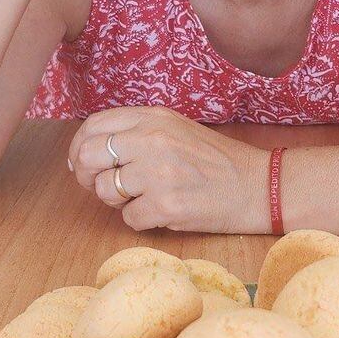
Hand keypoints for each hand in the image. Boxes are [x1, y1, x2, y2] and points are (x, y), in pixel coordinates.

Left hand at [67, 106, 269, 233]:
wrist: (258, 185)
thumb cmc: (216, 161)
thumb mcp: (177, 129)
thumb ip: (137, 132)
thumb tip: (88, 151)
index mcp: (154, 117)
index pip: (94, 125)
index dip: (80, 147)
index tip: (83, 162)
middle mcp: (153, 140)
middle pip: (90, 156)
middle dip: (87, 176)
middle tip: (102, 186)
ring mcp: (159, 173)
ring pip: (105, 190)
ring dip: (118, 201)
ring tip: (144, 197)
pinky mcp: (167, 205)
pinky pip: (128, 218)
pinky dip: (141, 220)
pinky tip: (162, 212)